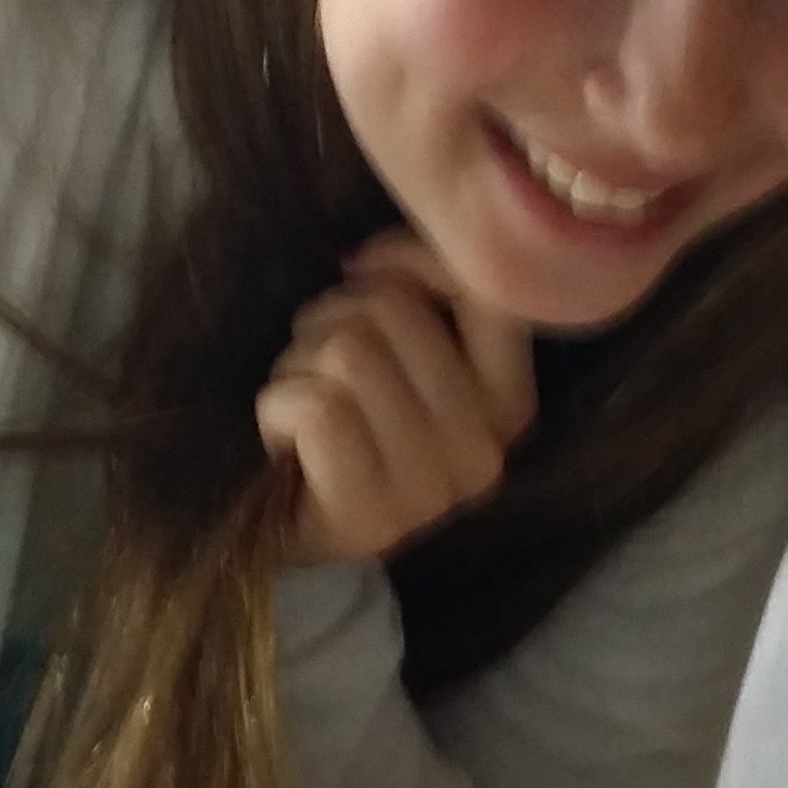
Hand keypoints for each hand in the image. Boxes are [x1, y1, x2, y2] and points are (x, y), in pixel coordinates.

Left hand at [254, 231, 536, 566]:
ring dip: (302, 362)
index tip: (368, 273)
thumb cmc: (345, 423)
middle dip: (334, 316)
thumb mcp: (396, 353)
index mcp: (508, 405)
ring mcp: (431, 491)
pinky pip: (316, 406)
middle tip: (320, 365)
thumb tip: (371, 258)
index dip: (414, 259)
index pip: (488, 294)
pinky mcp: (371, 515)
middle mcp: (484, 451)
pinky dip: (279, 405)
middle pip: (394, 310)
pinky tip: (286, 440)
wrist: (291, 529)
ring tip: (304, 400)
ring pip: (352, 352)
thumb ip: (413, 295)